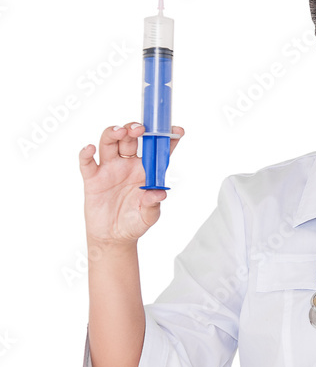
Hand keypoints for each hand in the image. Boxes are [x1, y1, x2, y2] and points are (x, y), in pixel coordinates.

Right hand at [79, 123, 184, 245]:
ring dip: (114, 133)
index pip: (157, 150)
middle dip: (135, 129)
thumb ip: (153, 204)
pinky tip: (90, 149)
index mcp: (145, 171)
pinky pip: (87, 162)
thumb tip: (159, 193)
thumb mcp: (148, 217)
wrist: (113, 237)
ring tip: (120, 131)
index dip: (166, 138)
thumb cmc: (134, 223)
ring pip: (109, 143)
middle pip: (130, 139)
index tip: (177, 129)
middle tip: (140, 129)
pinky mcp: (93, 178)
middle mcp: (128, 165)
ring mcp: (110, 169)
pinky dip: (86, 153)